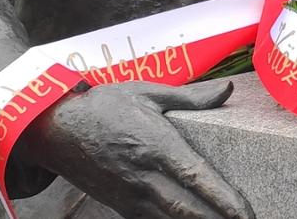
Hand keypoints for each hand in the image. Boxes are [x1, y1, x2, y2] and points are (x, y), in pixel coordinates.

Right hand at [21, 80, 253, 218]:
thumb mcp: (146, 92)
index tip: (245, 212)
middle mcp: (144, 175)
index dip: (223, 199)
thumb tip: (227, 89)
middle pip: (187, 209)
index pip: (197, 177)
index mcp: (156, 145)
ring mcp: (129, 194)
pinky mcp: (119, 204)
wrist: (51, 128)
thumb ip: (191, 97)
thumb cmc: (102, 106)